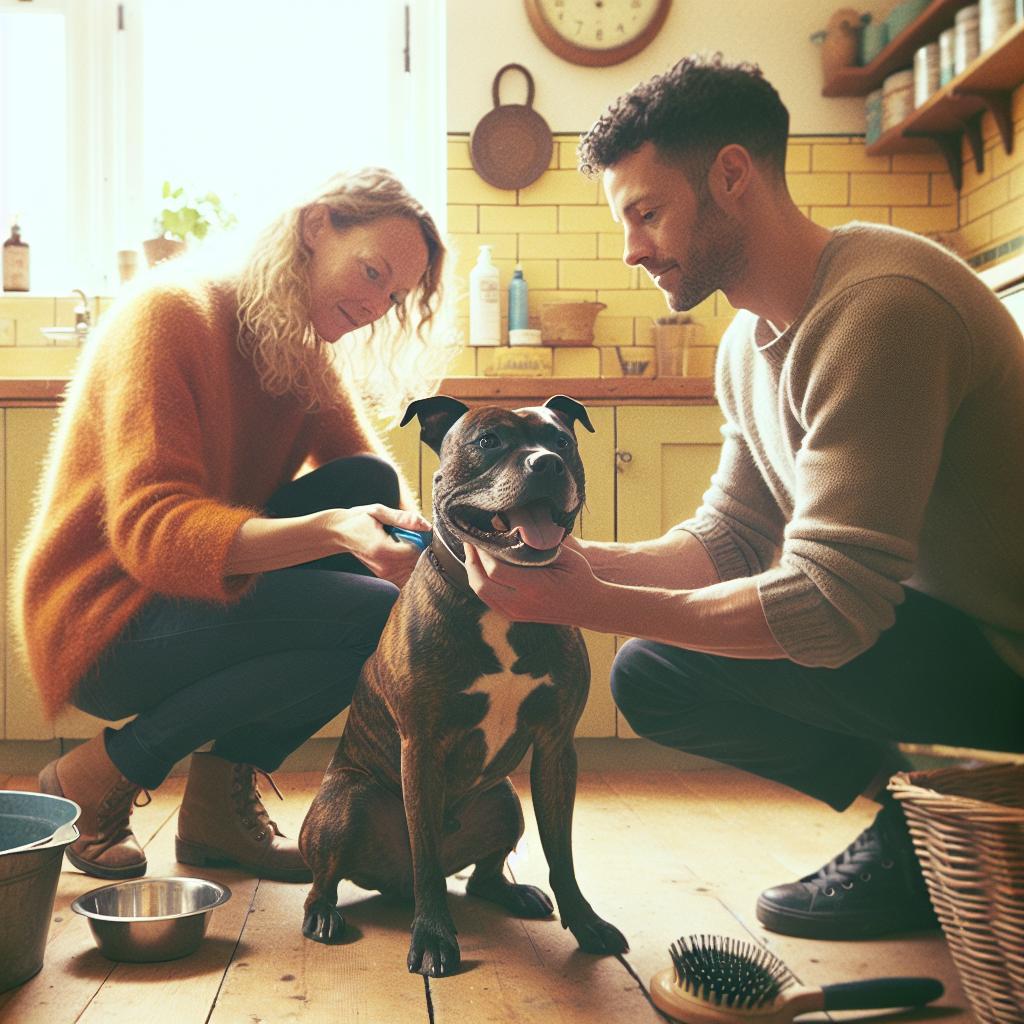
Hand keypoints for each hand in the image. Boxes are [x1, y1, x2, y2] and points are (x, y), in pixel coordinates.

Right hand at [326, 504, 430, 586]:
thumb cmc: (358, 520)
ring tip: (398, 542)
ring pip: (413, 568)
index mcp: (382, 549)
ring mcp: (384, 574)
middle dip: (416, 546)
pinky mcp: (384, 577)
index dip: (419, 539)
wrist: (339, 534)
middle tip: (402, 534)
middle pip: (416, 560)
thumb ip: (403, 518)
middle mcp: (384, 566)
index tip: (411, 529)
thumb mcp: (378, 512)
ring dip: (412, 555)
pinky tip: (397, 551)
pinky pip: (406, 573)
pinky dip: (407, 563)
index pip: (415, 550)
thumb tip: (426, 526)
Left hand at [463, 542, 599, 624]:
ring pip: (481, 593)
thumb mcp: (568, 555)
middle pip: (481, 583)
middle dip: (471, 559)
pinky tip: (480, 567)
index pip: (495, 570)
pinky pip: (487, 599)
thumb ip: (544, 542)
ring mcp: (516, 613)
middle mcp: (521, 603)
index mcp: (535, 587)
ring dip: (473, 570)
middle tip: (469, 539)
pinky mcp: (513, 616)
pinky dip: (479, 582)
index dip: (482, 551)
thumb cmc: (579, 577)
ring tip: (472, 551)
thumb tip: (520, 523)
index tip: (479, 534)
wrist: (587, 607)